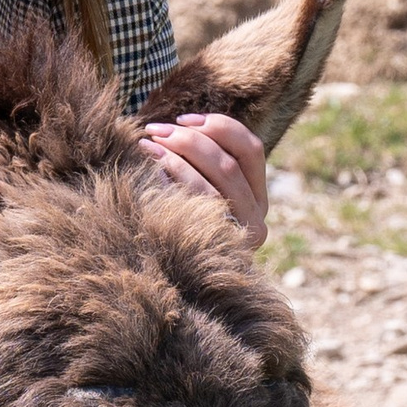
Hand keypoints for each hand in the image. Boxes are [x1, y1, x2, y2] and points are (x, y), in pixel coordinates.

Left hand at [140, 110, 267, 242]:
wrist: (175, 287)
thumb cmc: (184, 225)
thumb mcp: (204, 192)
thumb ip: (205, 163)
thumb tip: (182, 123)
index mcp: (259, 198)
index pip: (250, 149)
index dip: (219, 126)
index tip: (184, 119)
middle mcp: (257, 220)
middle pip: (229, 164)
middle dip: (189, 140)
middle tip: (154, 131)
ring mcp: (241, 239)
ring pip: (216, 183)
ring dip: (178, 157)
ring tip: (147, 146)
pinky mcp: (219, 250)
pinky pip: (198, 205)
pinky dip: (175, 181)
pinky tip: (151, 173)